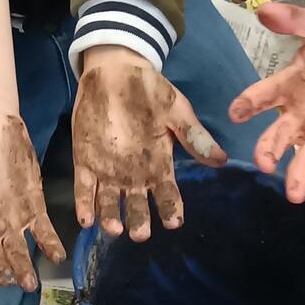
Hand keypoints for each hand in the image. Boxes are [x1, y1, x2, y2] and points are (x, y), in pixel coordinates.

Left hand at [72, 47, 223, 239]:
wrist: (115, 71)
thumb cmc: (150, 90)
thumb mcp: (175, 109)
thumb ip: (193, 135)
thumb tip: (220, 159)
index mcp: (159, 166)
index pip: (167, 195)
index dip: (171, 209)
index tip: (173, 222)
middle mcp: (134, 176)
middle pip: (138, 207)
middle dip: (139, 221)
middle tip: (140, 233)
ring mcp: (108, 172)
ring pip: (110, 203)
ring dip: (111, 218)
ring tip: (114, 228)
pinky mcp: (85, 164)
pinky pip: (84, 189)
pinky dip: (85, 204)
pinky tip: (86, 219)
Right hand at [227, 4, 304, 204]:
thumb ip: (294, 20)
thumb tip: (263, 9)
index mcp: (289, 90)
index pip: (260, 100)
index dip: (246, 107)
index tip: (237, 114)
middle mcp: (300, 119)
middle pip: (275, 141)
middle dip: (267, 154)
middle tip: (265, 164)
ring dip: (298, 180)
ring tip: (294, 195)